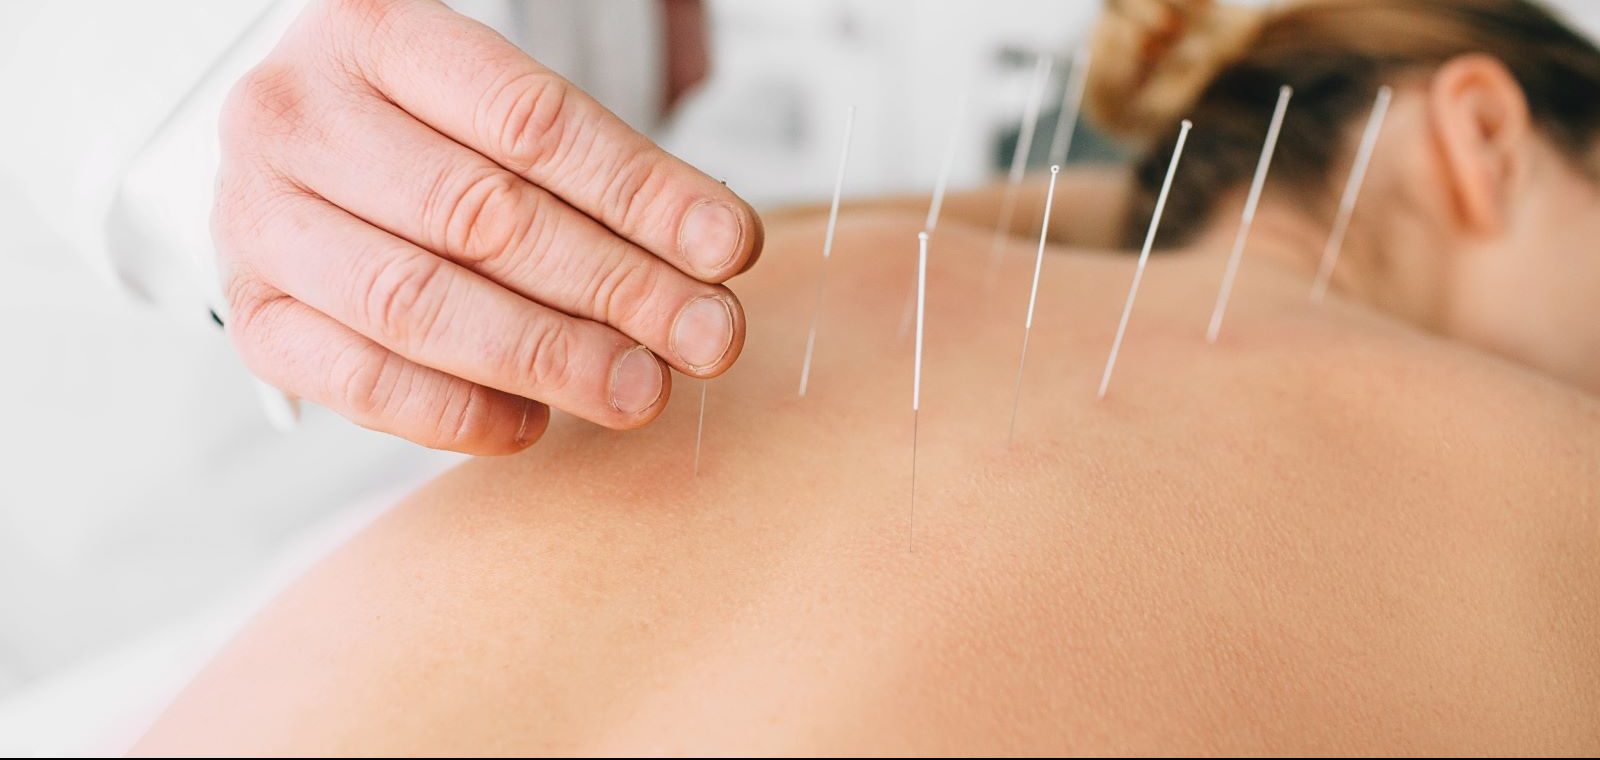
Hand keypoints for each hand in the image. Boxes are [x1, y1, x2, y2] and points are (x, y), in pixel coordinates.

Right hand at [215, 0, 762, 453]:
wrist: (301, 154)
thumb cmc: (424, 130)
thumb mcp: (499, 108)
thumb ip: (597, 172)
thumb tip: (712, 257)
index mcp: (371, 33)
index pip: (529, 121)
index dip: (640, 192)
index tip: (726, 249)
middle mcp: (296, 119)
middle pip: (481, 216)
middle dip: (615, 286)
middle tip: (706, 335)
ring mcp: (259, 222)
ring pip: (419, 303)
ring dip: (550, 358)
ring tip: (641, 388)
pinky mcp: (254, 316)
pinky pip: (360, 382)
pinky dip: (457, 413)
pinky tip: (535, 420)